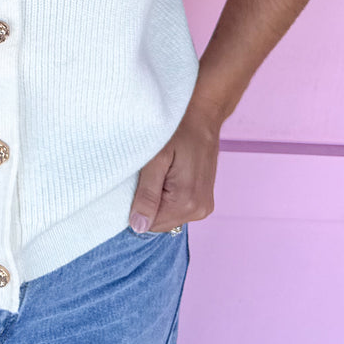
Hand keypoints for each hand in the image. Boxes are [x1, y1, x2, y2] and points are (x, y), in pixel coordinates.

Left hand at [128, 105, 221, 233]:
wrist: (202, 117)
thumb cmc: (177, 132)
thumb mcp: (155, 160)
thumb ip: (147, 195)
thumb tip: (138, 227)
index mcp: (187, 202)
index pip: (150, 225)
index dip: (138, 206)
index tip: (138, 182)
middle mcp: (200, 210)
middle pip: (160, 223)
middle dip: (149, 203)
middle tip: (150, 174)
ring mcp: (204, 207)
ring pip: (169, 216)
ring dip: (159, 200)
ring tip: (161, 173)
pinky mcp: (204, 200)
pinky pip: (179, 209)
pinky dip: (169, 197)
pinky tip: (169, 176)